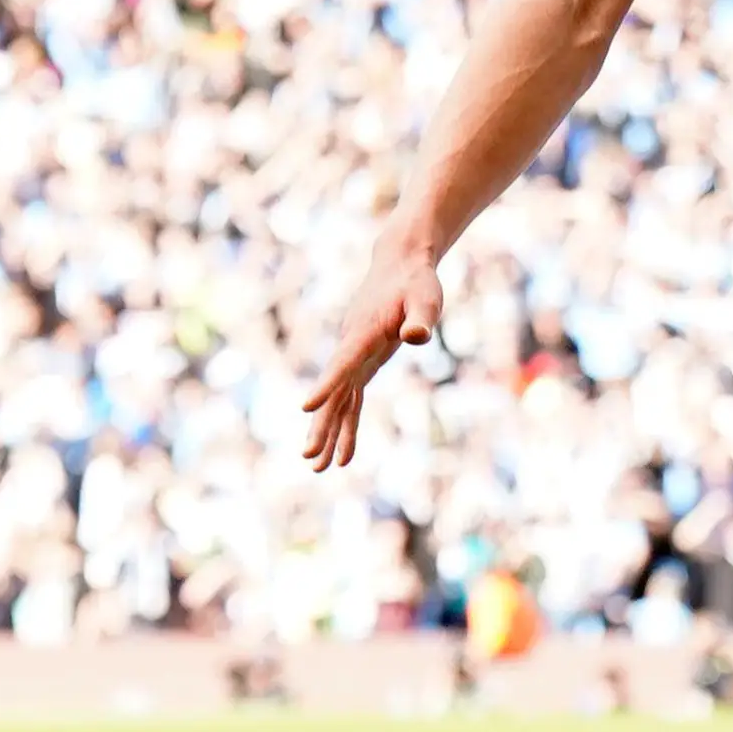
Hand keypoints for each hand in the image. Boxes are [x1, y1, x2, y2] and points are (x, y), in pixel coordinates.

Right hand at [301, 221, 444, 471]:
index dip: (326, 384)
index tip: (306, 407)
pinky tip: (344, 454)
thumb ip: (421, 319)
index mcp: (364, 332)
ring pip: (337, 399)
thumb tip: (416, 337)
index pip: (343, 362)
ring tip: (319, 468)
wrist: (401, 263)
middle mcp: (352, 346)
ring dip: (329, 432)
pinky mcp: (363, 360)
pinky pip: (350, 398)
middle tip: (310, 456)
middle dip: (321, 424)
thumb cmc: (416, 281)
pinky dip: (347, 424)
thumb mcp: (426, 297)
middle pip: (332, 390)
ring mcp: (354, 355)